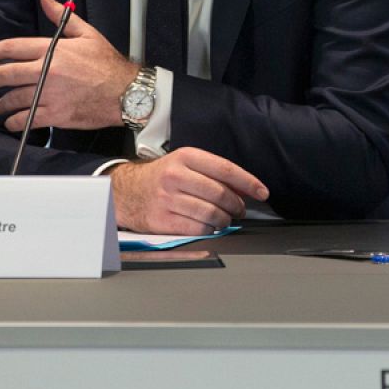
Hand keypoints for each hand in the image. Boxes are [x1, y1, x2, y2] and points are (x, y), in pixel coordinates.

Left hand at [0, 0, 138, 130]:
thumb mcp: (88, 34)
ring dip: (2, 102)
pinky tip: (10, 121)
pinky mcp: (55, 114)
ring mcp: (49, 94)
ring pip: (14, 98)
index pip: (13, 48)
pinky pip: (27, 119)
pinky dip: (15, 121)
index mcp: (53, 50)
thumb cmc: (108, 63)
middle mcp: (47, 71)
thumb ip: (62, 16)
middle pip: (7, 74)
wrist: (127, 93)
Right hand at [109, 147, 269, 234]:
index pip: (226, 169)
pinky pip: (197, 228)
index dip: (249, 182)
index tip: (262, 192)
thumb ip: (215, 174)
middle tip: (240, 210)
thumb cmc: (162, 178)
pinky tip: (209, 227)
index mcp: (186, 157)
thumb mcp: (186, 165)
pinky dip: (209, 230)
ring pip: (211, 213)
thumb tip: (246, 188)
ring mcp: (167, 198)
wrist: (125, 191)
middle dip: (237, 205)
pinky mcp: (161, 219)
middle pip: (220, 194)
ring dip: (225, 220)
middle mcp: (175, 176)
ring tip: (225, 219)